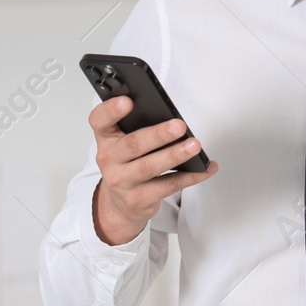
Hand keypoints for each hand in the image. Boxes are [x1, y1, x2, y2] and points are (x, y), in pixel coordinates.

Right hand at [90, 95, 217, 244]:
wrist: (120, 204)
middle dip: (158, 135)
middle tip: (179, 126)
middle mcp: (109, 159)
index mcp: (106, 138)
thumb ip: (137, 127)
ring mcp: (122, 181)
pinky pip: (168, 186)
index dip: (112, 110)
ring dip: (174, 155)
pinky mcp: (139, 199)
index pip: (100, 120)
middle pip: (132, 144)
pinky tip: (205, 168)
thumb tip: (172, 118)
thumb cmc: (127, 164)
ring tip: (194, 146)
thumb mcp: (123, 143)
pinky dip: (191, 176)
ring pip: (149, 167)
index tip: (128, 101)